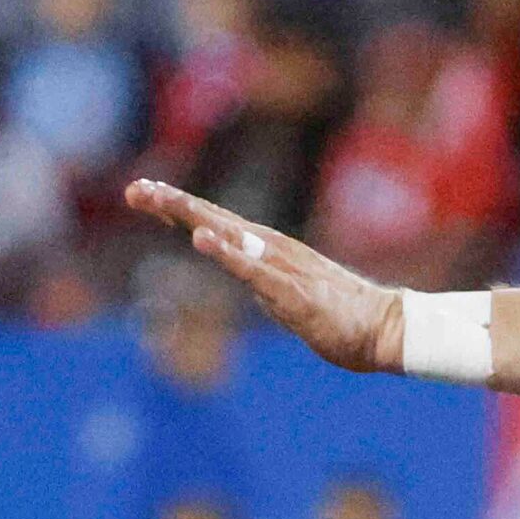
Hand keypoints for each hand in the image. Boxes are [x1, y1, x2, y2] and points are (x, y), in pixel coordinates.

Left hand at [125, 179, 403, 373]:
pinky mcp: (293, 292)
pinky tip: (203, 240)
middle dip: (173, 204)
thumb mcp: (287, 297)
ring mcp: (283, 268)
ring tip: (160, 200)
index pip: (216, 224)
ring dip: (193, 217)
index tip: (141, 193)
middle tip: (134, 189)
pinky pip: (255, 270)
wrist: (385, 329)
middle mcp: (273, 250)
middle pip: (215, 220)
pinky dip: (228, 253)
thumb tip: (242, 274)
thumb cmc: (341, 317)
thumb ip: (262, 281)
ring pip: (231, 236)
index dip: (178, 208)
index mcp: (269, 252)